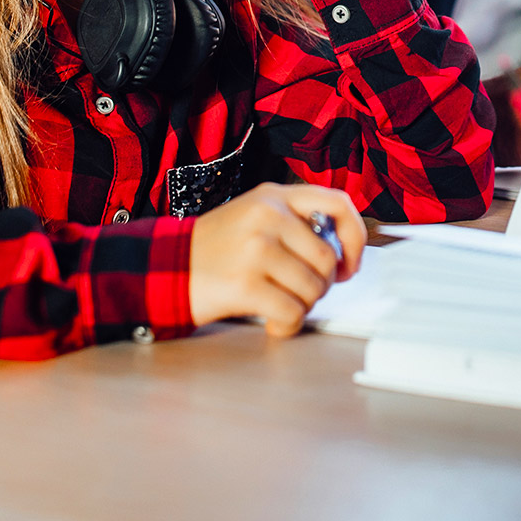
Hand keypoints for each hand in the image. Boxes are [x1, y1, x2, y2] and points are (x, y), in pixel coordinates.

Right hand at [186, 183, 366, 337]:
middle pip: (327, 258)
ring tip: (281, 304)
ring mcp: (256, 249)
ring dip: (303, 305)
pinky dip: (288, 324)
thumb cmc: (217, 248)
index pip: (337, 204)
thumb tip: (342, 255)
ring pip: (312, 288)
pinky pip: (292, 312)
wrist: (166, 267)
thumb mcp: (254, 215)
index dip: (355, 237)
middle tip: (300, 291)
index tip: (348, 264)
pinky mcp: (245, 284)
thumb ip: (295, 223)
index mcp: (274, 196)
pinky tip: (273, 321)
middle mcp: (267, 216)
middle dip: (321, 284)